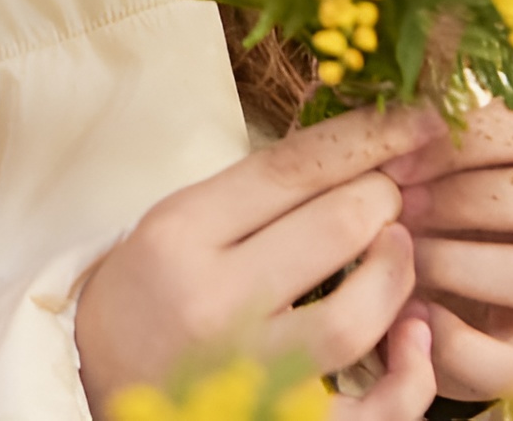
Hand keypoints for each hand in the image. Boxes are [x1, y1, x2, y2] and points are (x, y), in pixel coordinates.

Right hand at [76, 107, 441, 419]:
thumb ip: (259, 195)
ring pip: (356, 316)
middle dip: (384, 198)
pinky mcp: (276, 419)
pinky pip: (369, 408)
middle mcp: (211, 297)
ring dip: (397, 273)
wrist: (95, 374)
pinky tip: (414, 336)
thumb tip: (363, 156)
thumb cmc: (150, 289)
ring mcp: (245, 367)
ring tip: (397, 250)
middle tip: (393, 194)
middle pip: (334, 227)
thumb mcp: (181, 222)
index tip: (417, 121)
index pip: (292, 167)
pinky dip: (409, 374)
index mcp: (180, 231)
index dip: (369, 138)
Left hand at [386, 104, 512, 402]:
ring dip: (457, 264)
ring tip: (401, 260)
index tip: (393, 162)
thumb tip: (361, 120)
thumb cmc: (410, 218)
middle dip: (466, 200)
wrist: (411, 304)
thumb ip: (399, 148)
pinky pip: (507, 358)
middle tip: (400, 210)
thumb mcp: (407, 175)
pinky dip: (450, 340)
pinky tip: (407, 317)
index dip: (456, 145)